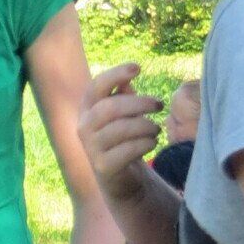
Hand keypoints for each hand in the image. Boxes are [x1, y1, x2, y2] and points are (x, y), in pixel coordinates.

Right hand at [78, 62, 163, 195]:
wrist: (119, 175)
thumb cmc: (123, 137)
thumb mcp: (123, 114)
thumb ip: (122, 96)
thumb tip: (127, 80)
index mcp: (87, 109)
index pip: (97, 86)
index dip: (116, 74)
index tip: (138, 67)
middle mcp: (84, 126)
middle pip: (111, 107)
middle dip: (140, 103)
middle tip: (159, 104)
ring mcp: (91, 147)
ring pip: (121, 129)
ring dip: (145, 126)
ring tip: (156, 128)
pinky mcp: (103, 166)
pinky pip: (128, 150)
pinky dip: (145, 143)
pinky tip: (152, 142)